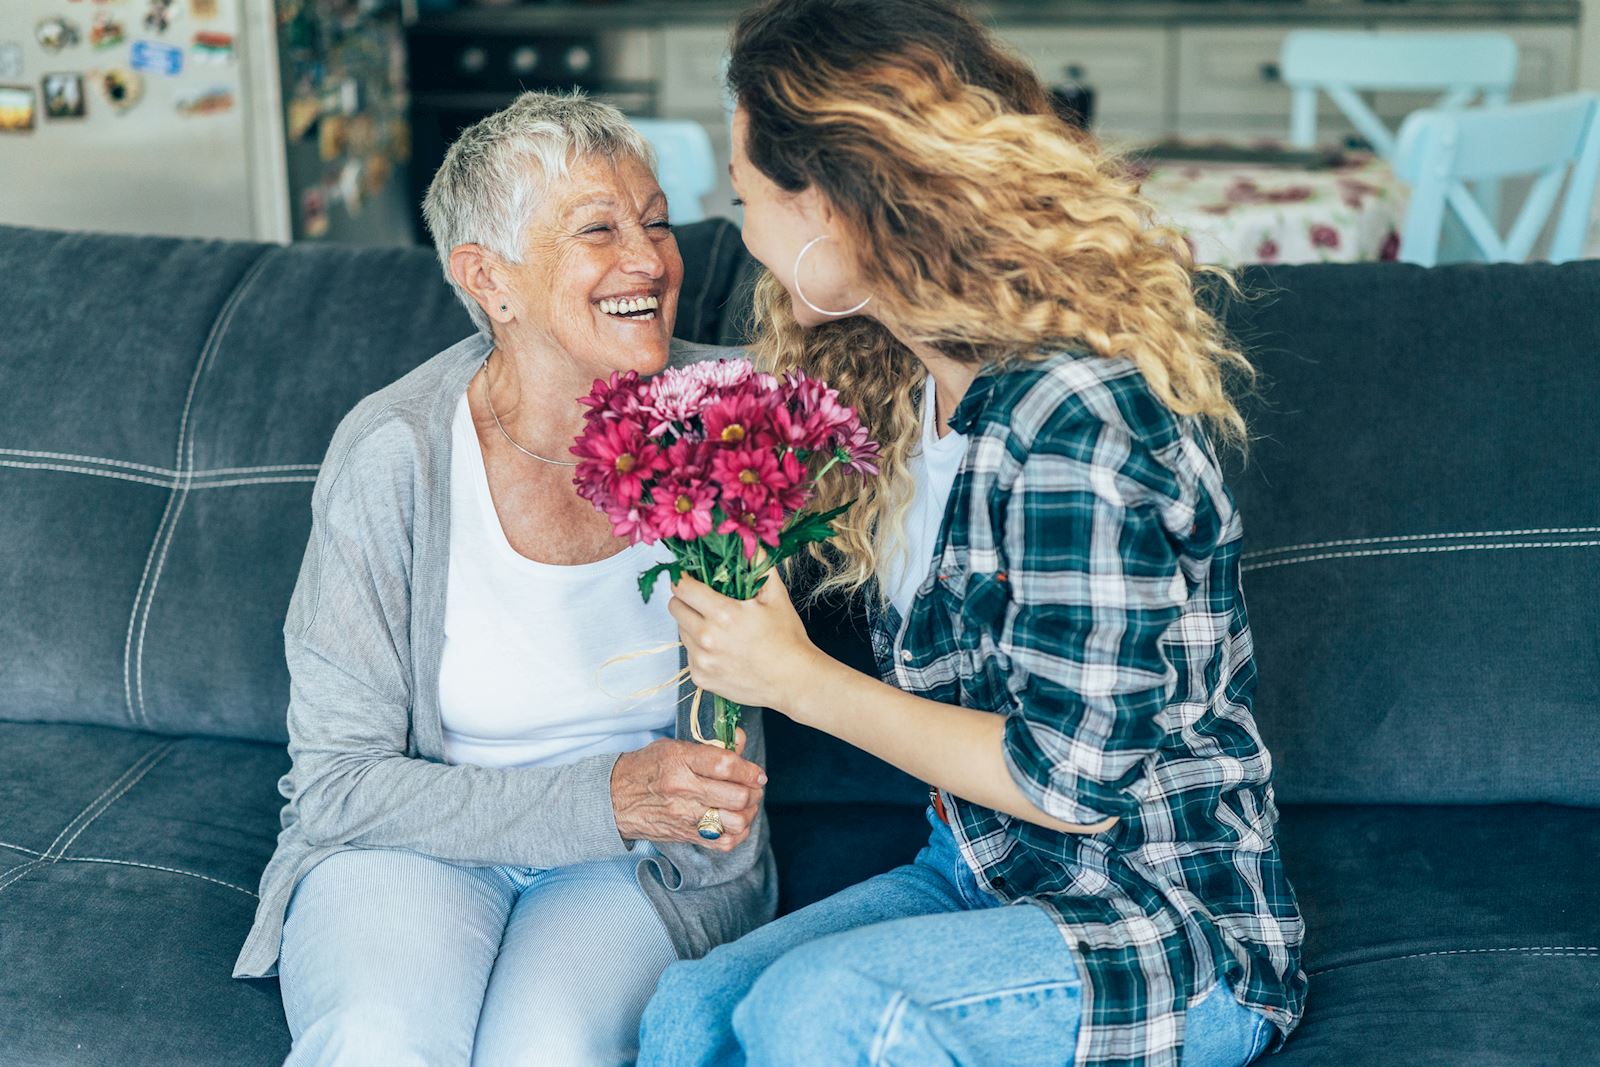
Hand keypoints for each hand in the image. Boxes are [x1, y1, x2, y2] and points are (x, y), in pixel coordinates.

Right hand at [610, 729, 765, 852]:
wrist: (614, 799)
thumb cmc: (646, 768)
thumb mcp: (674, 747)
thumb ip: (710, 746)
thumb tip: (741, 739)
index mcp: (680, 761)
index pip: (726, 765)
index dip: (749, 769)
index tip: (757, 772)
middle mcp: (683, 789)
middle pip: (736, 796)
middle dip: (753, 792)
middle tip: (753, 788)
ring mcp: (685, 816)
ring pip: (734, 821)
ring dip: (748, 813)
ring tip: (746, 805)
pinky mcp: (686, 835)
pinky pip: (724, 842)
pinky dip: (737, 833)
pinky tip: (735, 823)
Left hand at [668, 568, 823, 719]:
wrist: (794, 681)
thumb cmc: (787, 639)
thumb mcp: (776, 596)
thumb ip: (759, 564)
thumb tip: (748, 541)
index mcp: (722, 615)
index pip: (682, 587)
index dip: (683, 578)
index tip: (689, 577)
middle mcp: (706, 639)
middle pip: (674, 608)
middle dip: (686, 600)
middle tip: (703, 601)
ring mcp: (702, 661)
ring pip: (681, 632)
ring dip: (693, 625)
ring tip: (718, 627)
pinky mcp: (701, 678)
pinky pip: (689, 655)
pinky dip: (700, 649)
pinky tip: (722, 649)